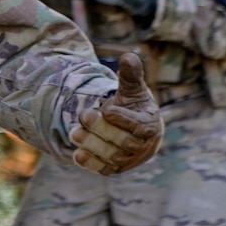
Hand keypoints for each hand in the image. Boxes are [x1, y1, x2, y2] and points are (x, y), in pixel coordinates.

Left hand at [71, 52, 162, 174]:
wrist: (127, 125)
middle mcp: (144, 146)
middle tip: (82, 116)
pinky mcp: (117, 168)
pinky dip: (91, 163)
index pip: (140, 127)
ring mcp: (131, 160)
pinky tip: (78, 155)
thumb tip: (129, 57)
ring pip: (112, 157)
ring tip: (74, 134)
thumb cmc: (132, 104)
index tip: (105, 110)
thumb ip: (130, 75)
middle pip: (123, 142)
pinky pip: (105, 168)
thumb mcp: (132, 88)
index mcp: (151, 125)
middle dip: (101, 129)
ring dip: (92, 146)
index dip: (122, 120)